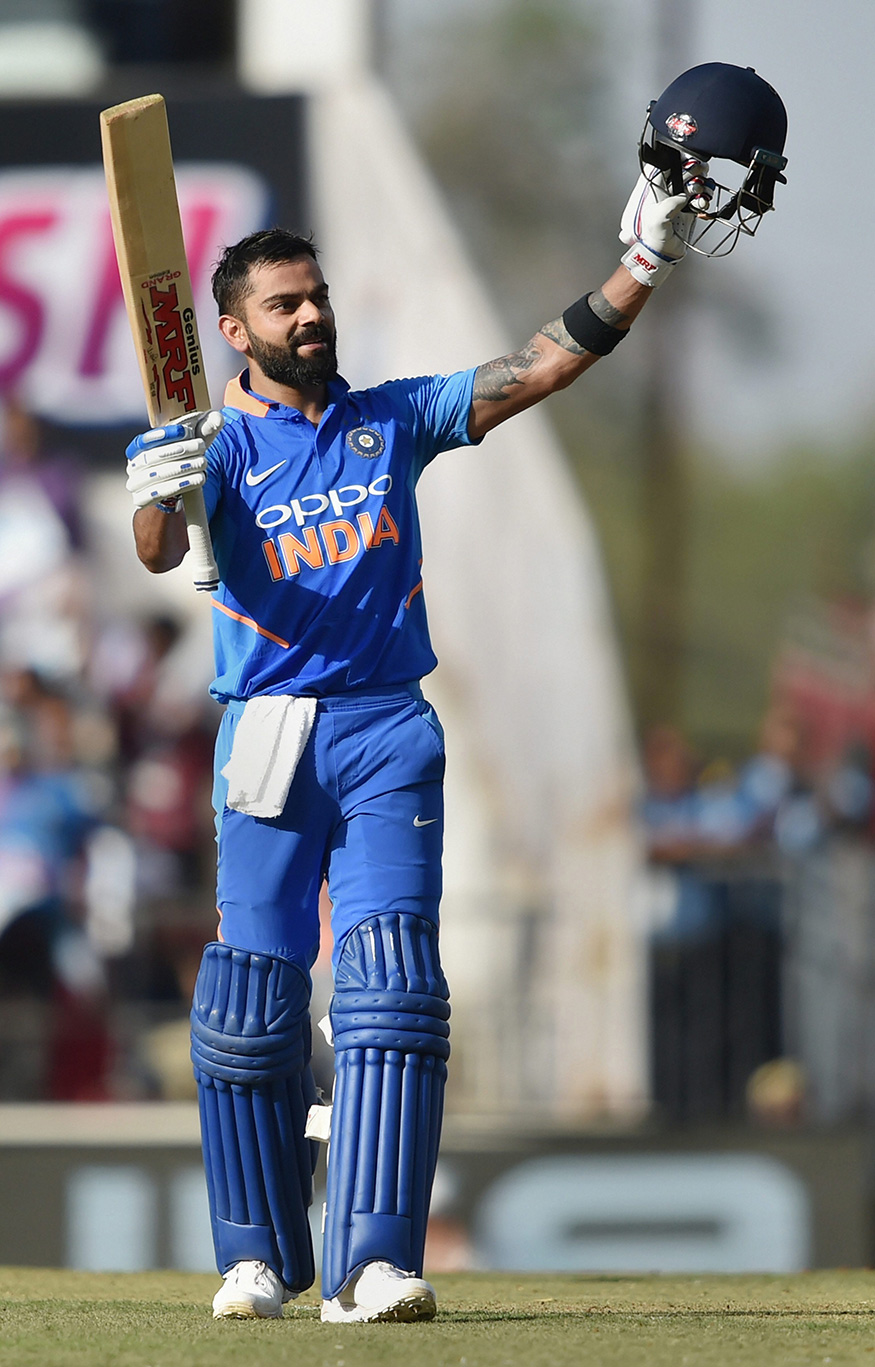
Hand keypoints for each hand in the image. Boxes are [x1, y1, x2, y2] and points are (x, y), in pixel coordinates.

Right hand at [125, 410, 223, 511]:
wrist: (173, 493)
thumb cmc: (183, 462)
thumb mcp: (193, 444)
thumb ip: (204, 429)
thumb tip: (217, 418)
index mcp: (139, 448)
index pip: (145, 439)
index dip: (163, 435)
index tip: (185, 431)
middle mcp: (133, 465)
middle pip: (153, 457)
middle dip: (179, 451)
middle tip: (201, 447)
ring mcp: (135, 483)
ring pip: (157, 475)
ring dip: (182, 468)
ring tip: (203, 463)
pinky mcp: (141, 500)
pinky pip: (159, 493)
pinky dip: (179, 485)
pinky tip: (198, 479)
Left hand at [619, 162, 707, 286]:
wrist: (663, 254)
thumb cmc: (653, 238)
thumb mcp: (657, 219)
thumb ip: (669, 204)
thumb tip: (683, 196)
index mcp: (655, 188)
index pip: (665, 163)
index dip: (677, 158)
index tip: (687, 160)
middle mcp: (668, 190)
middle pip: (686, 169)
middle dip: (695, 172)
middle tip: (697, 179)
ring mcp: (680, 197)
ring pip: (697, 181)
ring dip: (703, 186)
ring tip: (699, 196)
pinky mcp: (690, 206)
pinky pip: (702, 196)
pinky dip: (705, 200)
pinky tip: (701, 207)